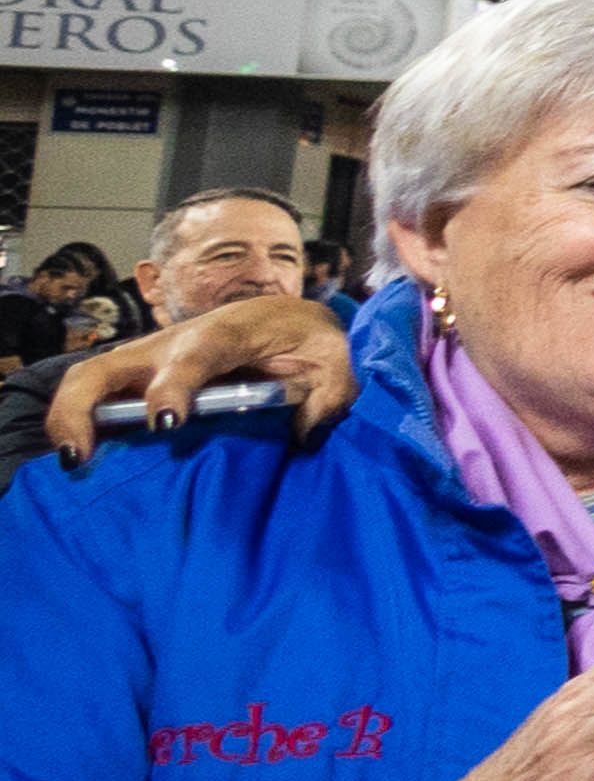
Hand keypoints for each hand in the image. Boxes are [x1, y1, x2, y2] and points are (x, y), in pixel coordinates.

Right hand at [47, 291, 358, 466]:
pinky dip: (80, 426)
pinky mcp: (140, 380)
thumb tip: (307, 435)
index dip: (173, 386)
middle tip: (82, 454)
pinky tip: (84, 461)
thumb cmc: (309, 338)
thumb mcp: (336, 359)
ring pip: (87, 381)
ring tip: (74, 463)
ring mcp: (148, 362)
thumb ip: (332, 393)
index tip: (165, 422)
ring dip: (69, 419)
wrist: (288, 317)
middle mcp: (172, 345)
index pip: (192, 356)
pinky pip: (97, 399)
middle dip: (82, 407)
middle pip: (106, 366)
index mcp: (224, 334)